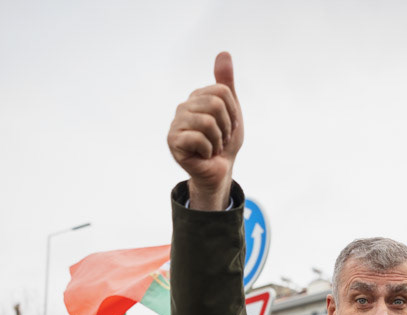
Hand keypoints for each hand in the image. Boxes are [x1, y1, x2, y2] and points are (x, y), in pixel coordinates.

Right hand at [167, 52, 243, 209]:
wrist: (220, 170)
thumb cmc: (225, 141)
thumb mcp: (231, 109)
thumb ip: (225, 83)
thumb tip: (223, 53)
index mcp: (197, 98)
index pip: (223, 92)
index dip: (233, 112)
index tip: (230, 126)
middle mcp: (184, 107)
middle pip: (216, 105)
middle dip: (226, 127)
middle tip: (221, 139)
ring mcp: (176, 124)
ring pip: (208, 122)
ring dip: (218, 140)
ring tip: (213, 147)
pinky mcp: (173, 141)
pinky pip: (198, 138)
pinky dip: (209, 150)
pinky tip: (203, 154)